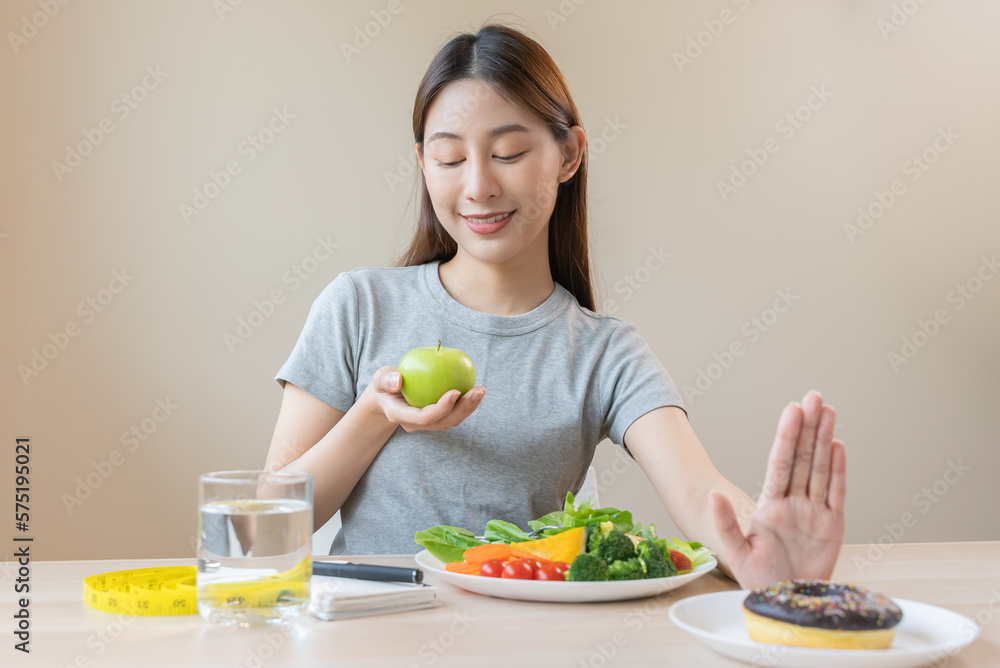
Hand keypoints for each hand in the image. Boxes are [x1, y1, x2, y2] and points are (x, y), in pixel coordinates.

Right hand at [368, 366, 484, 431]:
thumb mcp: (379, 378)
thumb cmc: (385, 384)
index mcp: (401, 415)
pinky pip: (454, 414)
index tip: (456, 391)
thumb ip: (385, 379)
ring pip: (451, 421)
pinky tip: (476, 390)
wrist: (389, 397)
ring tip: (481, 390)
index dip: (442, 408)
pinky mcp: (437, 420)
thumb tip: (398, 380)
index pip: (423, 417)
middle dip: (463, 409)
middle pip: (443, 422)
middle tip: (478, 391)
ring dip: (469, 408)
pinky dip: (467, 405)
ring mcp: (427, 424)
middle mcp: (416, 425)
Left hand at [711, 390, 845, 588]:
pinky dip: (839, 470)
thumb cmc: (758, 576)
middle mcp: (793, 502)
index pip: (780, 463)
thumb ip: (726, 524)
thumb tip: (713, 496)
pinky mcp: (833, 525)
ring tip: (828, 410)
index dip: (787, 436)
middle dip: (808, 427)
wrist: (785, 599)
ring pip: (821, 468)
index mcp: (770, 504)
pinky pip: (837, 492)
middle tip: (814, 397)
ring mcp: (814, 511)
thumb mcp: (736, 551)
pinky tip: (838, 446)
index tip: (791, 410)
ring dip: (825, 439)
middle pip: (803, 458)